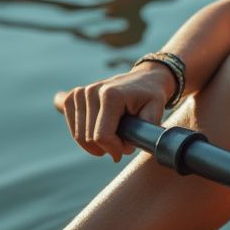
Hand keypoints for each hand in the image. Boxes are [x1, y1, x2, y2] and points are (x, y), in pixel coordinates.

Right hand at [55, 63, 172, 160]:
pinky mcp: (73, 96)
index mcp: (110, 95)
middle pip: (89, 138)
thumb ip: (145, 130)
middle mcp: (92, 92)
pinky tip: (99, 131)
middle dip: (107, 148)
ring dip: (97, 144)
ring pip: (79, 135)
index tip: (127, 149)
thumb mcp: (156, 111)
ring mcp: (80, 93)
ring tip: (115, 137)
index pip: (102, 136)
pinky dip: (85, 136)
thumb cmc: (151, 97)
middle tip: (123, 143)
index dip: (114, 149)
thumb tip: (129, 145)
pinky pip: (73, 127)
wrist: (144, 79)